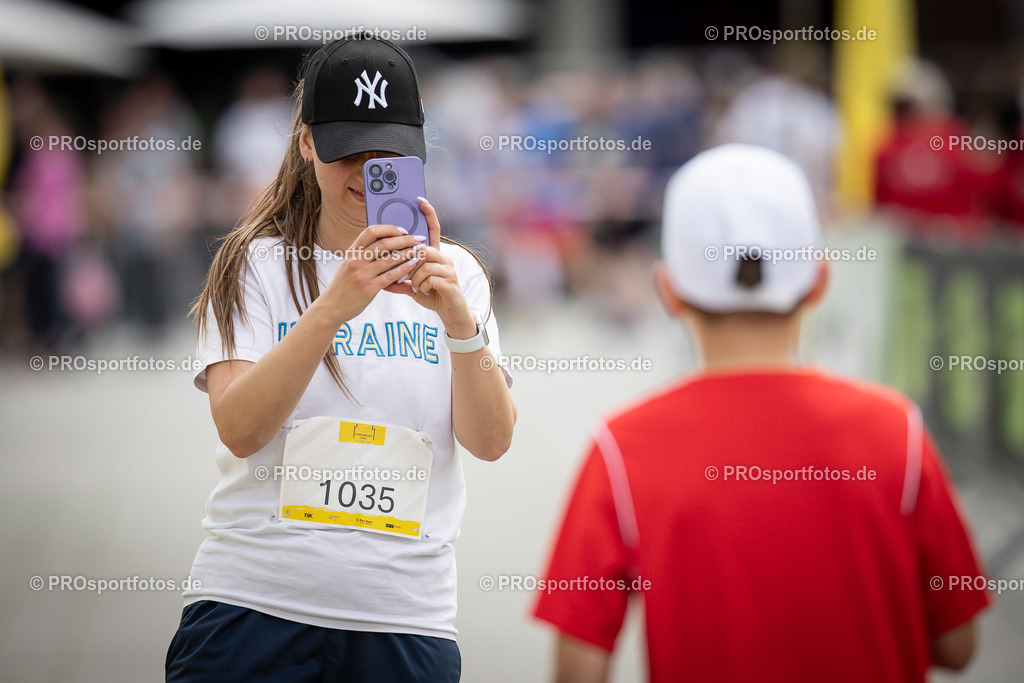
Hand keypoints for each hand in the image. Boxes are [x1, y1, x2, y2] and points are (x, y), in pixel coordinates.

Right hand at [318, 224, 424, 325]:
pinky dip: (404, 269)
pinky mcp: (369, 289)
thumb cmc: (344, 285)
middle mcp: (356, 261)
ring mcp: (362, 275)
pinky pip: (390, 276)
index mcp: (351, 252)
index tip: (403, 230)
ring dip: (408, 253)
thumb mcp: (348, 265)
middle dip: (404, 239)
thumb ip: (363, 254)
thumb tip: (385, 242)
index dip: (389, 228)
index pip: (370, 232)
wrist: (332, 307)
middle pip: (384, 244)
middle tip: (418, 238)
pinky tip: (413, 265)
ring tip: (420, 251)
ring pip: (390, 259)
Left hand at [384, 198, 475, 335]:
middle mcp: (444, 258)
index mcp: (435, 255)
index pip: (433, 229)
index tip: (420, 200)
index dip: (428, 214)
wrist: (452, 314)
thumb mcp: (413, 285)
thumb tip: (379, 272)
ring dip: (414, 277)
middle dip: (409, 262)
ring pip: (423, 264)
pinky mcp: (450, 282)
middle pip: (422, 248)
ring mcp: (449, 269)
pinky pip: (429, 278)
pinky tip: (423, 292)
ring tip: (416, 287)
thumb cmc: (432, 295)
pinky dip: (421, 286)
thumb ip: (399, 277)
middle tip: (405, 276)